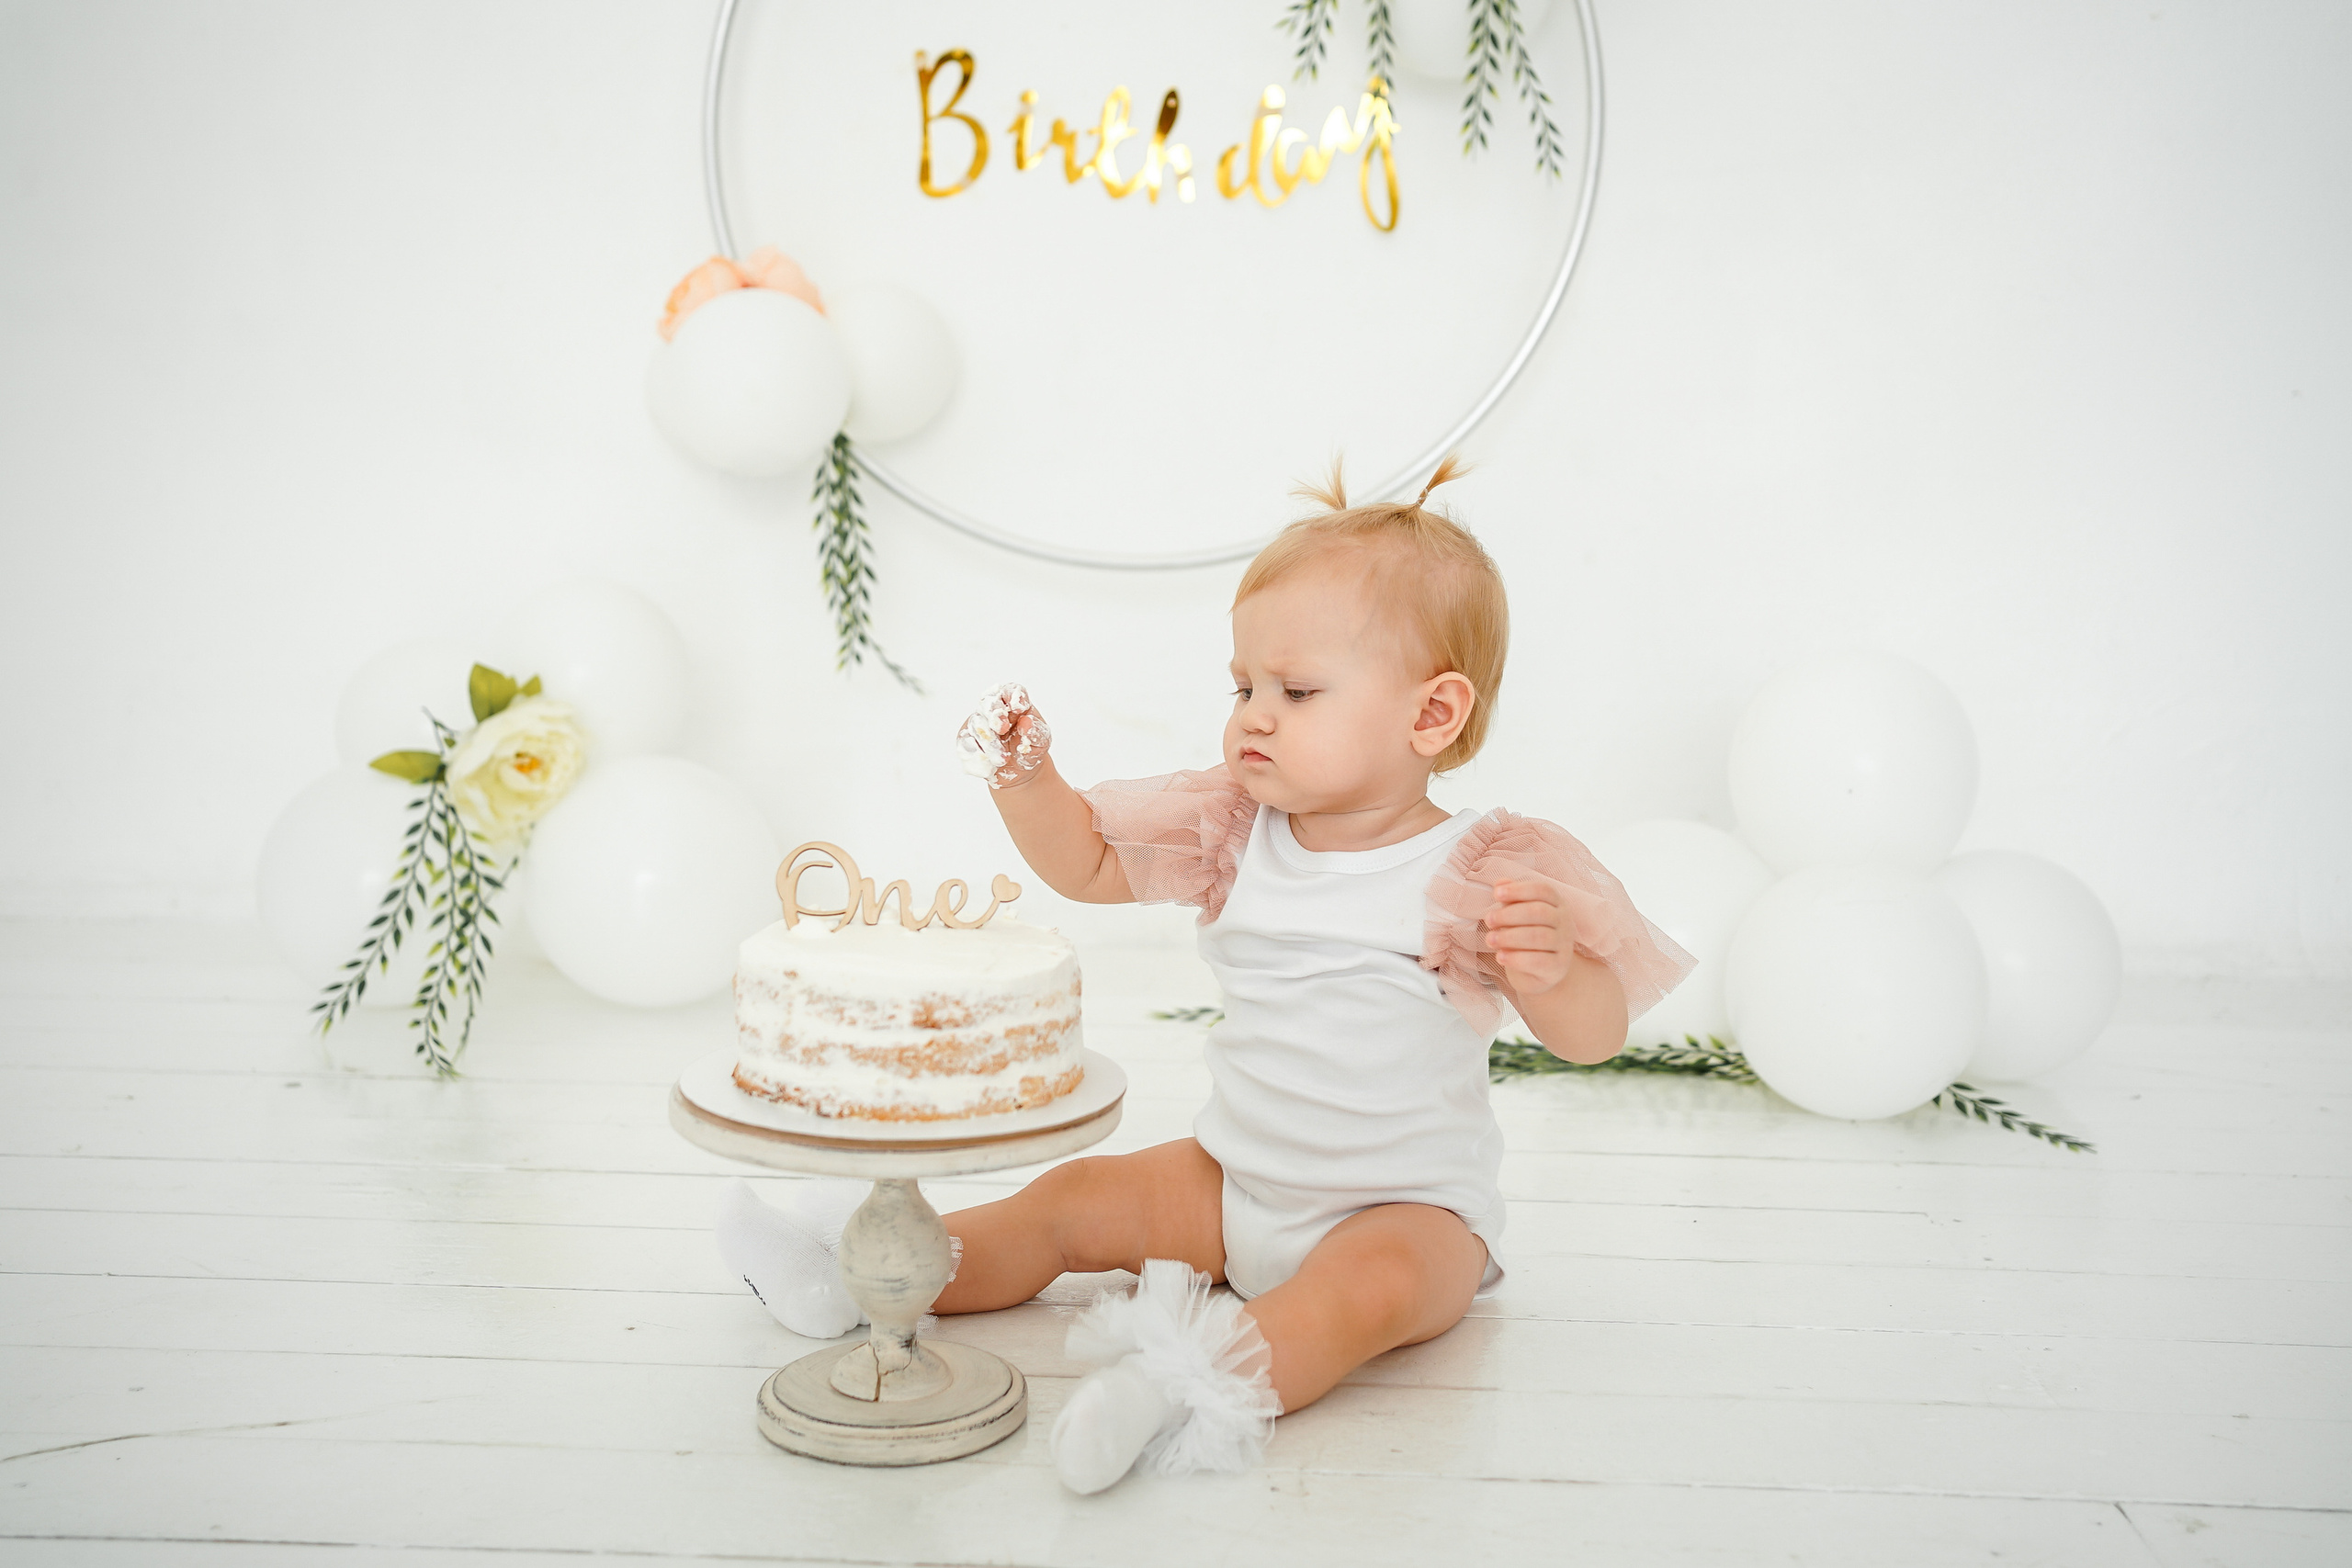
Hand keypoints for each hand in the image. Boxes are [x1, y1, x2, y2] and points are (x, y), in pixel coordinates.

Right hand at [957, 682, 1052, 789]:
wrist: (1021, 772)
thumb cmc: (1032, 749)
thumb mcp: (1041, 741)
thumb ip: (1036, 732)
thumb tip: (1027, 722)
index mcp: (1015, 703)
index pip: (1011, 691)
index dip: (1012, 696)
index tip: (1018, 708)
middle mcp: (994, 709)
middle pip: (988, 703)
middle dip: (994, 715)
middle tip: (1002, 729)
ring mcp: (979, 723)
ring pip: (976, 724)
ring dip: (988, 742)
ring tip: (1002, 759)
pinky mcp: (967, 740)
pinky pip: (965, 742)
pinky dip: (977, 754)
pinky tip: (989, 763)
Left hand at [1482, 875, 1616, 995]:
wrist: (1537, 973)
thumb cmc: (1525, 937)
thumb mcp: (1517, 915)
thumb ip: (1510, 898)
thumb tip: (1500, 882)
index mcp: (1557, 904)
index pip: (1543, 890)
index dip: (1519, 889)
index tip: (1496, 894)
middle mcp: (1565, 922)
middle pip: (1539, 912)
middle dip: (1510, 915)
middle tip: (1488, 921)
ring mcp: (1564, 945)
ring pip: (1539, 937)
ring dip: (1510, 937)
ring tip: (1490, 939)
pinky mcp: (1558, 968)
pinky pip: (1538, 961)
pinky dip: (1516, 958)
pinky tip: (1500, 956)